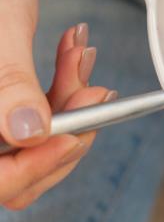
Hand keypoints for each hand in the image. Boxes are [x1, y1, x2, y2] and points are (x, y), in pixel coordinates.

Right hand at [0, 0, 111, 210]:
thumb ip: (8, 82)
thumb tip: (31, 133)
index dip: (35, 166)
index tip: (79, 133)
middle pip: (18, 168)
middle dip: (66, 129)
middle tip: (97, 90)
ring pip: (34, 140)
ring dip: (70, 102)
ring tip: (81, 55)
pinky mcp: (2, 101)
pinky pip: (35, 113)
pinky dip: (61, 86)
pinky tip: (74, 53)